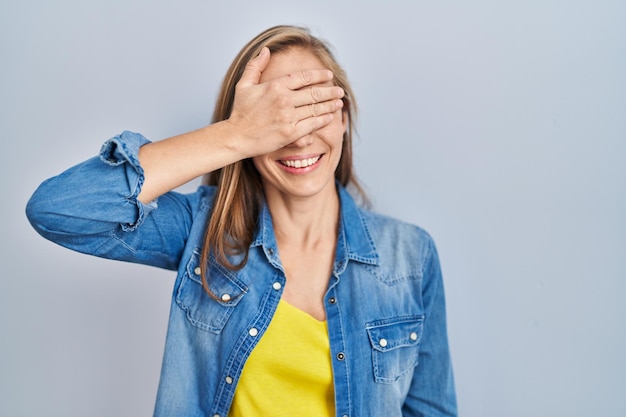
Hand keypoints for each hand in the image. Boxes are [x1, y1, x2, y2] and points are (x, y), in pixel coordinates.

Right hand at [226, 47, 344, 157]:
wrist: (236, 137)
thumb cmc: (240, 112)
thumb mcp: (244, 85)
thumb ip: (255, 66)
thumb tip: (266, 50)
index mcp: (275, 86)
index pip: (303, 77)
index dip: (319, 75)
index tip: (329, 75)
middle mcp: (284, 100)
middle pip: (314, 92)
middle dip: (330, 91)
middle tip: (340, 91)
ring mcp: (288, 117)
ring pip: (316, 108)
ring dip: (330, 105)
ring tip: (339, 103)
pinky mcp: (290, 133)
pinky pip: (312, 124)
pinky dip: (323, 119)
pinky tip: (330, 116)